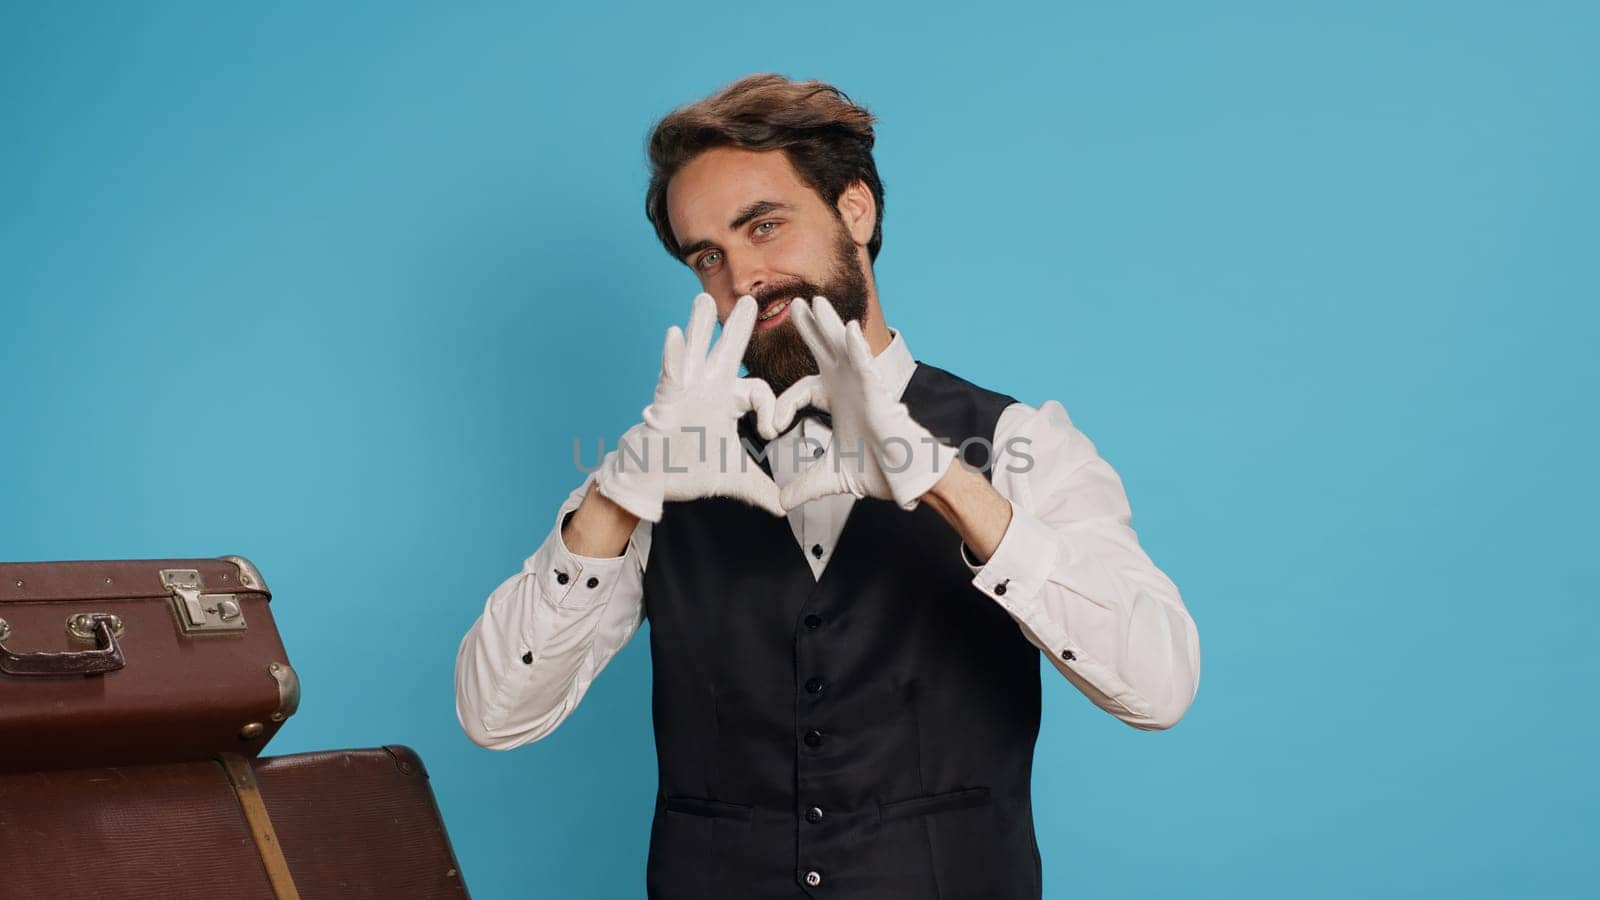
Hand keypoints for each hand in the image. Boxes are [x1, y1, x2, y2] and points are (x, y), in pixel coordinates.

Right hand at [593, 293, 784, 520]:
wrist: (655, 479)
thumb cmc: (688, 469)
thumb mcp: (735, 479)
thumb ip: (762, 488)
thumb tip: (785, 506)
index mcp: (728, 402)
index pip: (759, 391)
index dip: (770, 408)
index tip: (771, 431)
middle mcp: (708, 389)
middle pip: (728, 352)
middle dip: (738, 327)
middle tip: (749, 300)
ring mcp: (685, 390)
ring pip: (695, 351)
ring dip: (699, 325)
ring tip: (702, 298)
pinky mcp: (666, 399)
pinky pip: (670, 373)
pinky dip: (672, 356)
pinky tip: (673, 335)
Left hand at [772, 297, 957, 509]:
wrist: (904, 478)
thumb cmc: (878, 470)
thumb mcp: (829, 478)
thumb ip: (804, 486)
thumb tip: (780, 503)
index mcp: (836, 400)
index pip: (800, 390)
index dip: (781, 406)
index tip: (770, 429)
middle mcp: (848, 387)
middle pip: (824, 350)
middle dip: (810, 328)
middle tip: (794, 304)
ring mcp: (863, 386)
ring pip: (843, 348)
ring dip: (828, 324)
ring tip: (814, 302)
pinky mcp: (878, 392)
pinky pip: (866, 364)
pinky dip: (857, 347)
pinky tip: (847, 329)